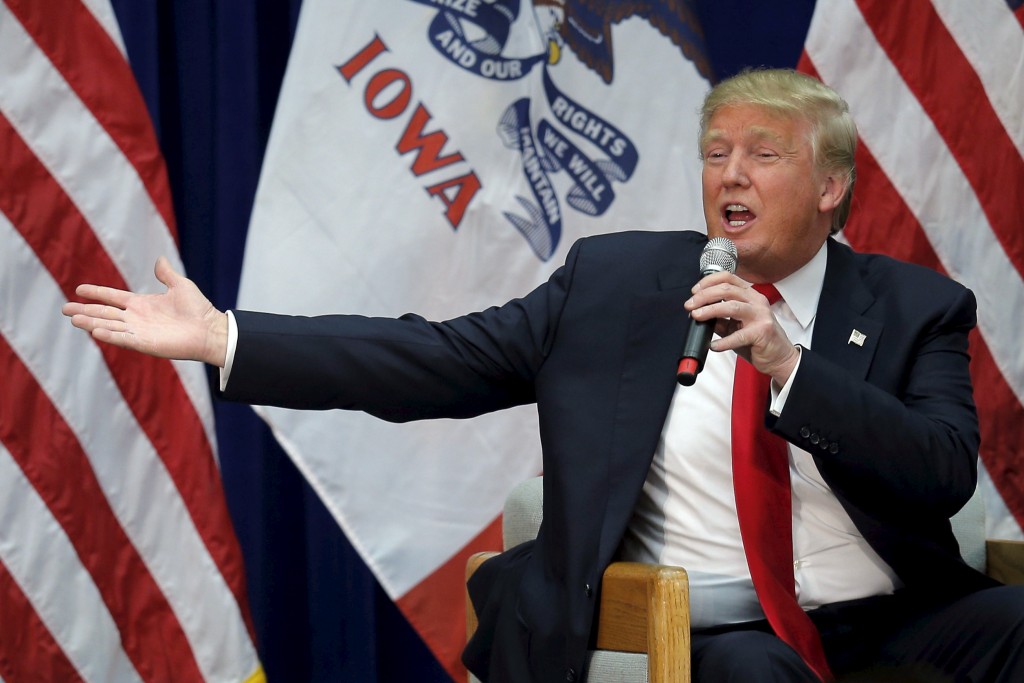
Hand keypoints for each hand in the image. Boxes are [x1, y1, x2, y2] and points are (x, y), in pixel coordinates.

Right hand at [62, 256, 228, 366]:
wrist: (210, 329)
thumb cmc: (198, 309)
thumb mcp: (180, 286)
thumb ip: (166, 274)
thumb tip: (160, 259)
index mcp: (142, 304)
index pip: (113, 297)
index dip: (97, 293)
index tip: (79, 289)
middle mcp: (137, 318)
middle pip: (105, 313)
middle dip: (85, 310)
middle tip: (65, 308)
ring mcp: (139, 331)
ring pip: (109, 326)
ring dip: (91, 323)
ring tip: (73, 318)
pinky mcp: (145, 343)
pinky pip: (123, 339)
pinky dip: (109, 335)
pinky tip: (95, 331)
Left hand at [684, 272, 799, 384]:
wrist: (779, 357)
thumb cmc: (758, 340)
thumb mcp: (735, 326)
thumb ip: (720, 318)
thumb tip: (698, 313)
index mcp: (750, 295)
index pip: (728, 278)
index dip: (708, 282)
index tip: (694, 291)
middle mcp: (756, 301)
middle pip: (726, 289)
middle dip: (704, 296)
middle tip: (690, 305)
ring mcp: (761, 315)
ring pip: (731, 307)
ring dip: (710, 311)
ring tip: (696, 316)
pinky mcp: (763, 332)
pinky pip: (739, 335)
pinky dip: (723, 341)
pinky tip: (713, 345)